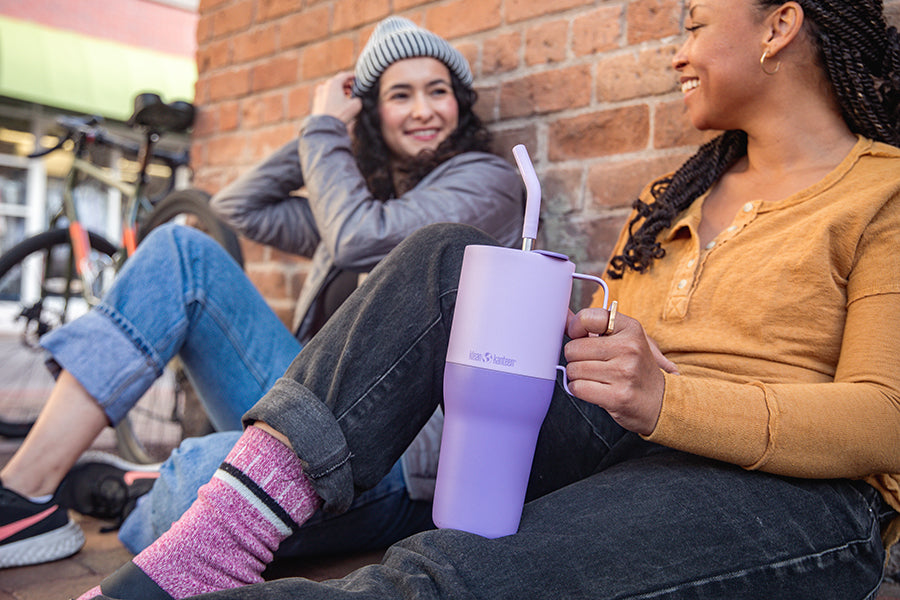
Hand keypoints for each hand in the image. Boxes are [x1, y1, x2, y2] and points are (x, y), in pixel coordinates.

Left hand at [311, 72, 361, 125]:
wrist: (325, 127)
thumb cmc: (340, 114)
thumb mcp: (356, 105)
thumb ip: (358, 98)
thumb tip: (357, 99)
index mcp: (333, 83)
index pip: (345, 75)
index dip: (352, 76)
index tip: (357, 79)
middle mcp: (324, 86)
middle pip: (337, 81)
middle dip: (346, 84)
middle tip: (353, 88)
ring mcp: (319, 94)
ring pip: (331, 89)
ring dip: (339, 91)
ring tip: (347, 96)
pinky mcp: (316, 102)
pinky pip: (326, 96)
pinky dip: (333, 97)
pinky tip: (338, 103)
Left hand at [563, 307, 676, 434]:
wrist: (661, 400)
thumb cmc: (636, 367)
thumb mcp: (624, 339)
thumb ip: (593, 326)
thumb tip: (564, 318)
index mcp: (630, 329)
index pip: (587, 318)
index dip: (575, 328)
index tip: (579, 335)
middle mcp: (629, 348)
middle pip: (573, 348)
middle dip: (575, 358)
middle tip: (591, 362)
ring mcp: (624, 372)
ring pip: (573, 369)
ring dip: (577, 376)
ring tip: (595, 377)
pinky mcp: (617, 396)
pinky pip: (577, 388)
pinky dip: (578, 389)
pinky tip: (593, 389)